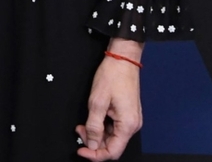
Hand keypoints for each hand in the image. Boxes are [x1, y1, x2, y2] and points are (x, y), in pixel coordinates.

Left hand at [76, 40, 142, 159]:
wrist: (123, 58)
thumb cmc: (112, 76)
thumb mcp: (97, 101)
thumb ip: (94, 126)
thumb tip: (91, 144)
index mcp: (128, 125)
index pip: (112, 152)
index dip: (95, 154)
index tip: (81, 151)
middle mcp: (132, 125)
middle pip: (112, 144)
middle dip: (94, 141)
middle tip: (79, 130)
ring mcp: (131, 118)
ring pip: (112, 135)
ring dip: (97, 133)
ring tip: (83, 123)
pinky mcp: (127, 112)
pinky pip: (114, 126)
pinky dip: (102, 125)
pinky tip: (93, 117)